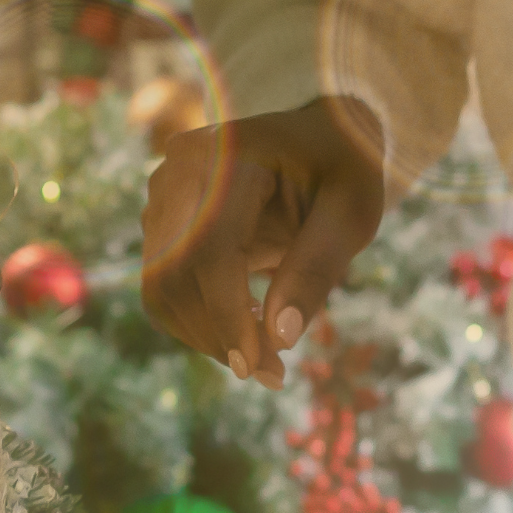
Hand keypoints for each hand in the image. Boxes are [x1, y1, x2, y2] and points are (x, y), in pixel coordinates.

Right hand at [141, 98, 387, 385]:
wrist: (317, 138)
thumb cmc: (343, 170)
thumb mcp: (353, 213)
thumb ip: (316, 268)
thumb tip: (279, 338)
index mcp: (231, 154)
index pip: (207, 248)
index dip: (226, 315)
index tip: (259, 368)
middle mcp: (181, 167)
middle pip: (173, 273)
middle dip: (217, 336)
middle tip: (271, 374)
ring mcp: (161, 191)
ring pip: (159, 288)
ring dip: (206, 336)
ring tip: (264, 357)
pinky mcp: (159, 218)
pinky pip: (163, 286)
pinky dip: (198, 321)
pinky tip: (244, 329)